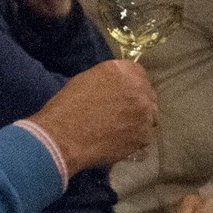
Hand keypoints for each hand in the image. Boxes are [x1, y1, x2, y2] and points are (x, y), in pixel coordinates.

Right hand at [26, 58, 156, 171]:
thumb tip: (117, 86)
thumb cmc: (67, 107)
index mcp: (123, 71)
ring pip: (149, 116)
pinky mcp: (143, 137)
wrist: (63, 137)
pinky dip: (134, 138)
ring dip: (138, 120)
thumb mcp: (86, 80)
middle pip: (147, 94)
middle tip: (121, 112)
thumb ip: (109, 79)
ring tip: (120, 129)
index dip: (130, 84)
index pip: (138, 73)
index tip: (123, 93)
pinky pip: (144, 136)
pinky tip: (118, 141)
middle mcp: (139, 89)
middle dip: (137, 101)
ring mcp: (144, 114)